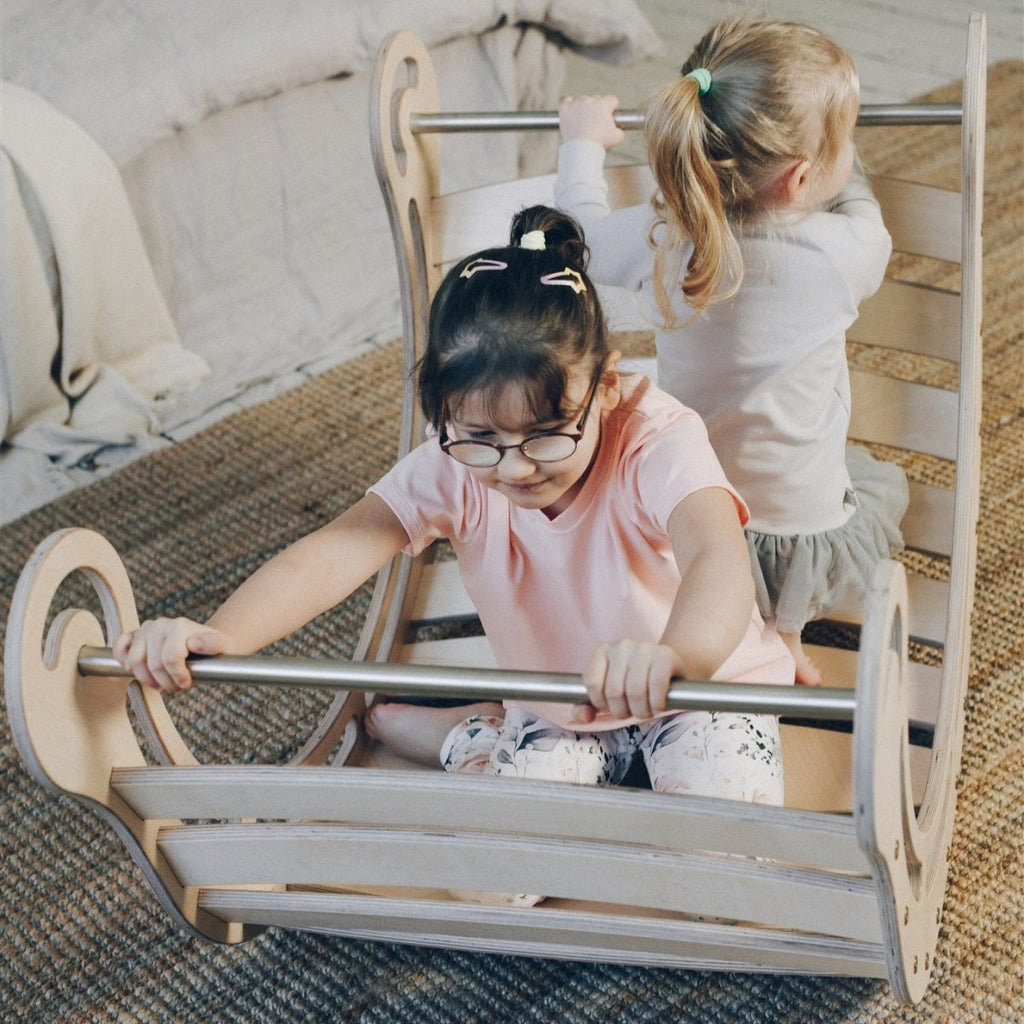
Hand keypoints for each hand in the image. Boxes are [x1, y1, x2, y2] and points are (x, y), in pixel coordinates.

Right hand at [112, 617, 230, 691]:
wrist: (206, 644)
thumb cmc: (214, 649)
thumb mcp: (224, 646)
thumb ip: (213, 643)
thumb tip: (193, 642)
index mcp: (179, 626)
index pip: (170, 658)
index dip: (177, 676)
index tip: (186, 683)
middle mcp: (160, 625)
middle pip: (153, 664)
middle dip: (165, 682)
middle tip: (176, 687)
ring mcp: (145, 630)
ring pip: (134, 661)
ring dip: (147, 678)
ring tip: (161, 683)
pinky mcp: (134, 636)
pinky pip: (119, 646)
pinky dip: (122, 659)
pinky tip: (133, 669)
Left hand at [559, 95, 624, 148]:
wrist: (580, 148)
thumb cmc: (599, 142)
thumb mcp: (618, 137)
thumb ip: (620, 130)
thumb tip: (618, 129)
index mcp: (604, 104)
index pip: (612, 99)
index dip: (612, 107)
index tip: (610, 114)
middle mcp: (590, 101)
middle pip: (597, 99)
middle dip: (598, 108)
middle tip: (596, 121)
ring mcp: (576, 103)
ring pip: (582, 100)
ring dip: (584, 107)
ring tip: (584, 120)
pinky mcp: (565, 109)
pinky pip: (567, 101)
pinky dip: (570, 105)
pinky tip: (572, 111)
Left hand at [581, 640, 683, 720]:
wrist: (670, 671)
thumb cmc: (635, 686)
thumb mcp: (607, 695)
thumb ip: (587, 707)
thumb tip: (585, 716)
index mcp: (602, 651)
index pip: (592, 682)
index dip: (601, 703)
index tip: (612, 707)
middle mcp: (621, 646)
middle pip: (614, 691)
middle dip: (622, 712)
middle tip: (632, 712)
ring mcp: (644, 648)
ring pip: (635, 691)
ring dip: (641, 711)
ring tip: (645, 712)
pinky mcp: (665, 655)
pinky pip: (657, 685)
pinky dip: (657, 704)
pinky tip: (658, 707)